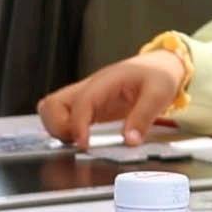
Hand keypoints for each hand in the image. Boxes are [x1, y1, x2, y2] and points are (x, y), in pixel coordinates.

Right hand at [36, 47, 190, 150]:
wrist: (160, 66)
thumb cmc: (158, 75)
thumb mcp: (159, 94)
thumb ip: (143, 118)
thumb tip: (129, 141)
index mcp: (105, 81)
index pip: (81, 102)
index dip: (77, 125)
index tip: (84, 145)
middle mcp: (89, 88)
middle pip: (51, 104)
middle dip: (58, 127)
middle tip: (81, 142)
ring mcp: (85, 97)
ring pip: (51, 110)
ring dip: (58, 129)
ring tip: (80, 141)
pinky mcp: (87, 107)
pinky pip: (63, 117)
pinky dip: (64, 130)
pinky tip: (83, 139)